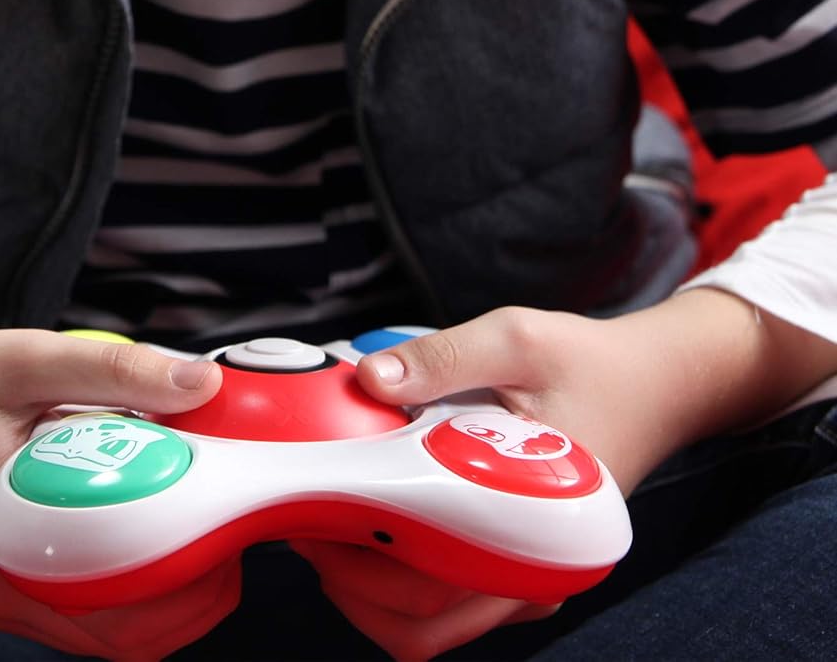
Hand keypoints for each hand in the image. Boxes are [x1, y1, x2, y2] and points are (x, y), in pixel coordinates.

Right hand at [0, 326, 236, 661]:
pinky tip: (130, 510)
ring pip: (105, 631)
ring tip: (186, 510)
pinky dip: (119, 577)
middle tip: (224, 516)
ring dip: (161, 587)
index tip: (237, 515)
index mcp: (8, 550)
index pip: (133, 610)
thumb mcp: (20, 358)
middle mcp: (1, 595)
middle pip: (129, 638)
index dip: (201, 572)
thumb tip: (200, 383)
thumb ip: (114, 370)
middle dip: (196, 589)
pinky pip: (74, 608)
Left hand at [292, 304, 700, 660]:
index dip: (355, 560)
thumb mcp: (514, 337)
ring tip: (328, 523)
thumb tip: (368, 379)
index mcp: (536, 524)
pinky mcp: (520, 562)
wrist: (655, 382)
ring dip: (372, 587)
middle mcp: (537, 571)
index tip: (307, 514)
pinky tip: (370, 521)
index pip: (431, 586)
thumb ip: (440, 357)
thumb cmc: (589, 363)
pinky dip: (402, 576)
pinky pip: (452, 598)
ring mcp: (529, 575)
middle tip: (305, 521)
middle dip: (350, 584)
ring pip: (433, 623)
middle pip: (422, 623)